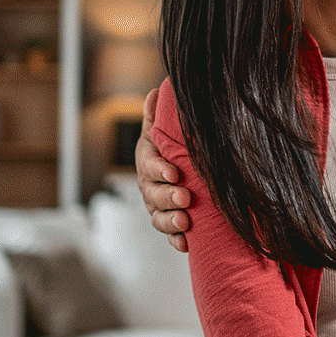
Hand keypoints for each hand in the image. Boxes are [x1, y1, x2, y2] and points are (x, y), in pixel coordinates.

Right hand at [135, 88, 191, 249]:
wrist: (178, 166)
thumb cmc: (171, 146)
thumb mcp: (162, 129)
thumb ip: (157, 115)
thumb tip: (155, 93)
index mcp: (148, 162)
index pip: (149, 166)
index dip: (159, 170)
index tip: (174, 173)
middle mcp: (149, 186)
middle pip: (153, 195)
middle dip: (167, 197)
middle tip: (184, 198)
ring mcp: (158, 207)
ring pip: (158, 217)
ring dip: (170, 221)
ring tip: (184, 221)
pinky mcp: (170, 223)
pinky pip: (170, 235)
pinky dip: (177, 240)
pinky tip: (187, 243)